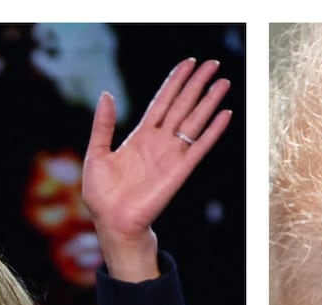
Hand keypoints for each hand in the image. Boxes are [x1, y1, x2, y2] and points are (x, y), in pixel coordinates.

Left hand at [82, 58, 231, 280]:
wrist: (112, 223)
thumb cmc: (101, 194)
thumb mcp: (96, 153)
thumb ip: (103, 125)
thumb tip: (107, 95)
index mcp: (140, 136)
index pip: (162, 101)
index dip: (175, 81)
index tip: (188, 63)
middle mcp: (160, 142)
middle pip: (183, 105)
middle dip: (197, 84)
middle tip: (213, 64)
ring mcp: (171, 155)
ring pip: (194, 121)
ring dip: (209, 102)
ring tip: (223, 82)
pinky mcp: (179, 171)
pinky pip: (200, 147)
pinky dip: (213, 131)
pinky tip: (224, 114)